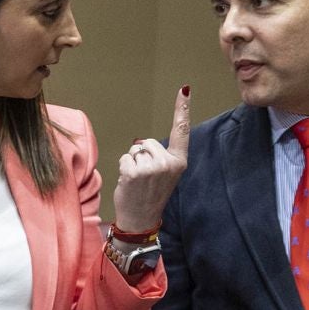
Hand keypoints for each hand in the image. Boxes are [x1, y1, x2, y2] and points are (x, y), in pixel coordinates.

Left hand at [113, 86, 191, 232]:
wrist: (141, 219)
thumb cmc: (150, 195)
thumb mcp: (165, 175)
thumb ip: (161, 157)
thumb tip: (142, 144)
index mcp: (179, 162)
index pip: (181, 131)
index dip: (182, 109)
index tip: (184, 90)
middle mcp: (169, 163)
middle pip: (147, 142)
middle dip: (142, 155)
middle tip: (145, 177)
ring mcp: (153, 168)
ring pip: (135, 150)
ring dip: (132, 163)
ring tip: (138, 181)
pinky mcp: (136, 172)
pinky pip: (125, 158)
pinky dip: (124, 168)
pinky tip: (130, 183)